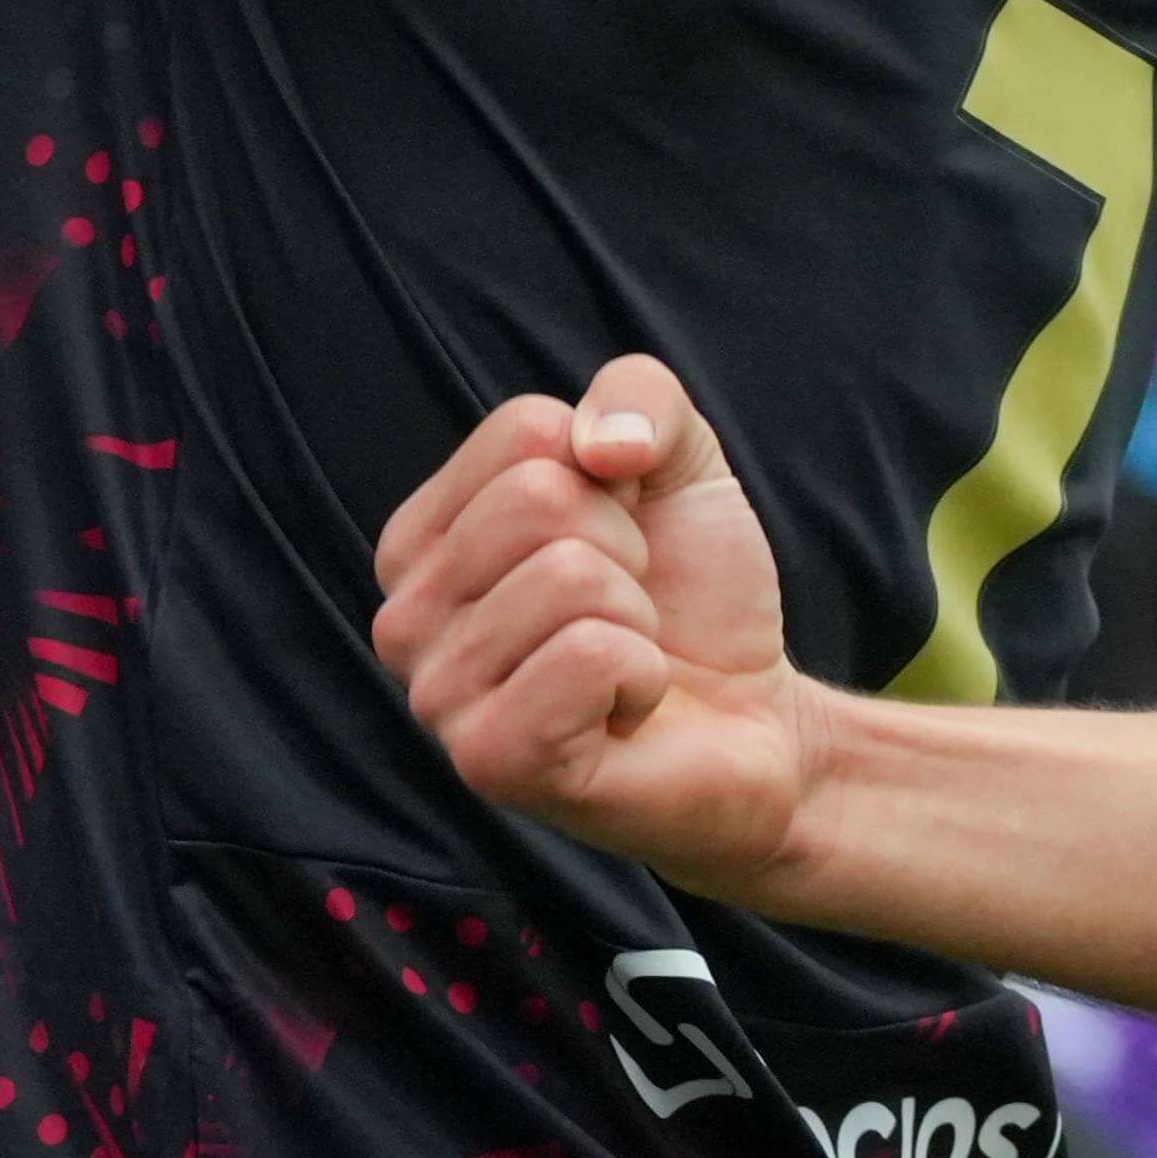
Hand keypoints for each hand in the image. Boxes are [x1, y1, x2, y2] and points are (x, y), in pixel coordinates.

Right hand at [372, 354, 821, 900]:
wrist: (753, 723)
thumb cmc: (691, 596)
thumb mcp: (679, 462)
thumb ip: (641, 396)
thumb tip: (599, 446)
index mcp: (422, 539)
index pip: (523, 431)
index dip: (610, 476)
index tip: (621, 540)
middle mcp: (403, 618)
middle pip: (539, 499)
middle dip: (627, 548)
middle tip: (629, 610)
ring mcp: (438, 697)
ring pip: (570, 576)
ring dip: (635, 617)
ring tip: (623, 663)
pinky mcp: (490, 761)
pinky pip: (591, 655)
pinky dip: (640, 675)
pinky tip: (623, 715)